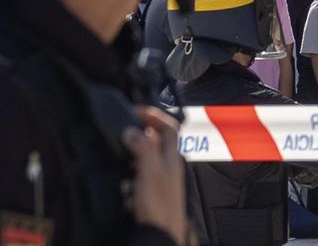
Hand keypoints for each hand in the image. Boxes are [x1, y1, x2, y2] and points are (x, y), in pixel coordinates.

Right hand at [124, 107, 185, 245]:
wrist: (161, 235)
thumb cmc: (159, 207)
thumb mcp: (149, 172)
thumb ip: (143, 149)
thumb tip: (132, 129)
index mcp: (172, 158)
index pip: (170, 127)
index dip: (154, 116)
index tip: (135, 111)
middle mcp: (169, 166)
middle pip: (159, 140)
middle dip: (142, 130)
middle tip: (124, 127)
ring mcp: (162, 180)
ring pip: (148, 156)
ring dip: (134, 149)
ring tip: (119, 147)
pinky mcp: (152, 194)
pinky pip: (140, 174)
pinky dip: (129, 168)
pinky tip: (120, 173)